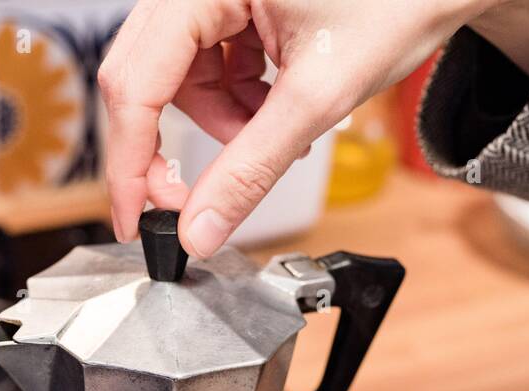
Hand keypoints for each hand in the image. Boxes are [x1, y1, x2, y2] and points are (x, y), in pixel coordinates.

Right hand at [99, 0, 495, 256]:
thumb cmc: (398, 0)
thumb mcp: (318, 97)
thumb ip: (250, 169)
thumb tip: (198, 230)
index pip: (135, 83)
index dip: (129, 163)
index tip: (135, 222)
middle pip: (144, 80)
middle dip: (172, 148)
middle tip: (193, 201)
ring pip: (176, 78)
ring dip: (217, 123)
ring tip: (274, 134)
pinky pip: (204, 64)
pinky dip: (233, 101)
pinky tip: (274, 106)